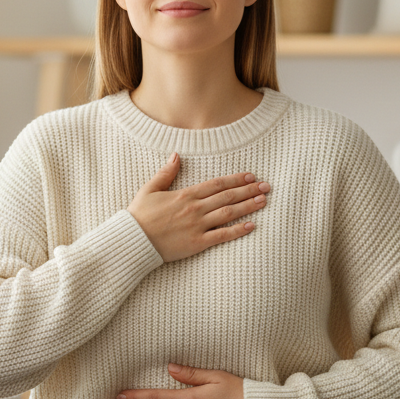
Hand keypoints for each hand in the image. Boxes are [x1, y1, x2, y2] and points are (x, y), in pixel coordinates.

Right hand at [127, 154, 270, 262]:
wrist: (133, 241)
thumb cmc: (139, 216)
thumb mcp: (150, 189)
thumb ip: (166, 173)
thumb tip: (176, 155)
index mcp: (185, 194)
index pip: (217, 184)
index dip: (236, 179)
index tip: (251, 176)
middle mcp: (195, 208)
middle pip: (228, 196)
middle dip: (249, 191)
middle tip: (266, 187)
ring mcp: (198, 226)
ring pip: (229, 213)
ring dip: (248, 206)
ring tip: (263, 201)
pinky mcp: (197, 243)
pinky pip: (222, 236)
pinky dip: (238, 230)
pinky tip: (252, 225)